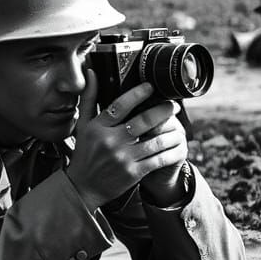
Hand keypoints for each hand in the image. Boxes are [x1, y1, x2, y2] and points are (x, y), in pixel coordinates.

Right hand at [67, 70, 187, 211]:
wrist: (82, 187)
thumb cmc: (84, 153)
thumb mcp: (82, 125)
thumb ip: (88, 99)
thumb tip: (91, 72)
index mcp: (97, 127)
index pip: (120, 106)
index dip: (137, 94)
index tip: (150, 86)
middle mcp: (110, 141)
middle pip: (143, 121)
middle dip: (163, 111)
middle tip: (173, 106)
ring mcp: (122, 157)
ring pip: (155, 141)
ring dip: (171, 132)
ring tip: (178, 126)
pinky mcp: (133, 172)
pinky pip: (158, 159)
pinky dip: (170, 152)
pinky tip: (177, 146)